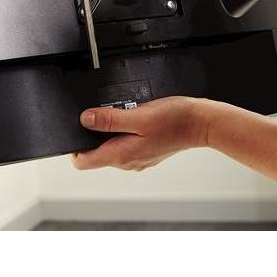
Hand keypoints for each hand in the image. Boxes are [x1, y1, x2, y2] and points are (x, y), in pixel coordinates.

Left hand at [72, 96, 213, 170]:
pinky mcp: (147, 152)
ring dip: (112, 132)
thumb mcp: (138, 115)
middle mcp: (127, 162)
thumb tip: (85, 120)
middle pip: (96, 153)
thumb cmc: (175, 121)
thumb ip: (109, 119)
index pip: (82, 162)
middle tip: (106, 114)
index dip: (75, 146)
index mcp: (120, 155)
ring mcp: (137, 159)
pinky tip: (138, 119)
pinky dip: (126, 132)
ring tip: (126, 114)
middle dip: (95, 134)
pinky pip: (126, 144)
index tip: (79, 129)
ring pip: (112, 148)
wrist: (201, 124)